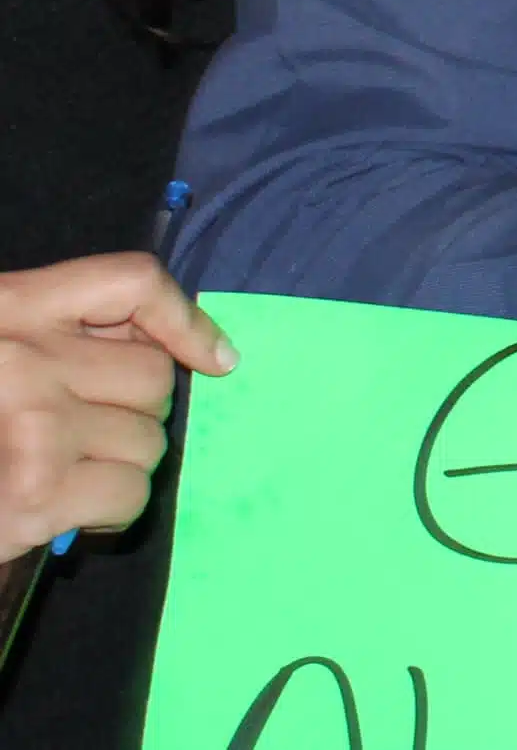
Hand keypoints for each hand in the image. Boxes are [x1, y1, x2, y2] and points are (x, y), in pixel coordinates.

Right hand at [0, 255, 238, 558]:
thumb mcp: (0, 351)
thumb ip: (55, 337)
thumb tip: (166, 353)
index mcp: (8, 306)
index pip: (131, 283)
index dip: (185, 318)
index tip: (215, 357)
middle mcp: (22, 358)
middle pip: (154, 377)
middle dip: (137, 415)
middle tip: (90, 438)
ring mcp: (32, 424)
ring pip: (150, 442)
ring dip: (123, 466)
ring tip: (69, 475)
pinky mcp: (34, 492)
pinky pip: (130, 495)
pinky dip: (111, 513)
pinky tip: (70, 513)